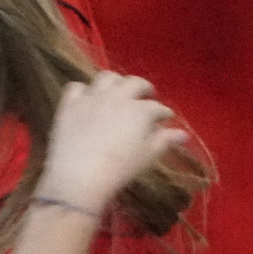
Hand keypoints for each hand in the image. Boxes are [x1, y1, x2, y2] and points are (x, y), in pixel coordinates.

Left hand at [38, 72, 188, 214]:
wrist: (80, 175)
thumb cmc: (120, 169)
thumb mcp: (147, 156)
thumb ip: (165, 141)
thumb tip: (183, 134)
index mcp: (140, 110)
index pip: (157, 107)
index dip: (164, 112)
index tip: (166, 117)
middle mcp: (117, 97)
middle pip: (134, 83)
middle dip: (144, 87)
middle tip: (147, 95)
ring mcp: (91, 98)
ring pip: (106, 77)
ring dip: (116, 81)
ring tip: (118, 90)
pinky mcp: (69, 105)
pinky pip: (76, 87)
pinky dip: (84, 91)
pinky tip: (87, 98)